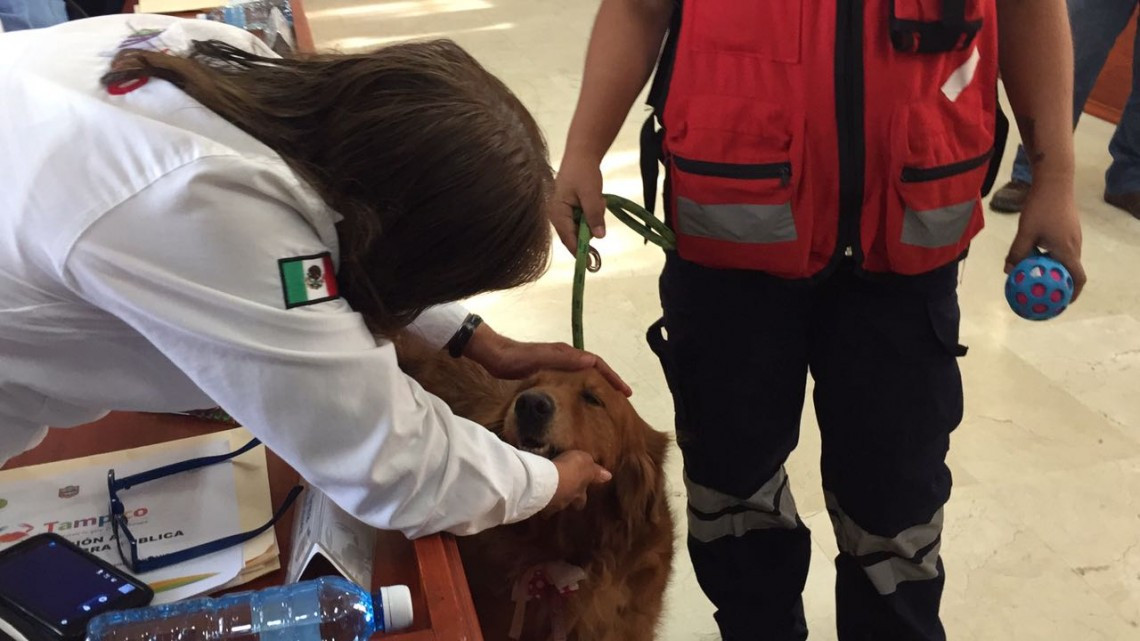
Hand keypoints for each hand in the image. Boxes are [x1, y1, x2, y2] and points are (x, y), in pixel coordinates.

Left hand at [465, 324, 631, 395]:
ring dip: (597, 385)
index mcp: (566, 354)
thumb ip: (564, 359)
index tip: (625, 392)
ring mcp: (556, 364)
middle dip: (609, 382)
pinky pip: (572, 380)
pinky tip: (581, 399)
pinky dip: (582, 388)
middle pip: (594, 369)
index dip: (612, 377)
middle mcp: (564, 357)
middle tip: (622, 398)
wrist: (493, 355)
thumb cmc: (515, 359)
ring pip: (583, 375)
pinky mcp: (547, 371)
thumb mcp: (540, 359)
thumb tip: (591, 361)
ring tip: (607, 400)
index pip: (597, 364)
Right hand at [543, 450, 611, 513]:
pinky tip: (534, 496)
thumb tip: (608, 476)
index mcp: (580, 493)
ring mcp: (552, 505)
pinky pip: (539, 505)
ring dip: (551, 500)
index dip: (582, 498)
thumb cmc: (571, 470)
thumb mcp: (586, 463)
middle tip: (563, 497)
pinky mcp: (538, 505)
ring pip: (553, 506)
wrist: (550, 480)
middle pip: (570, 505)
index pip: (583, 499)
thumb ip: (594, 470)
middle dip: (568, 502)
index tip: (580, 498)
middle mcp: (567, 501)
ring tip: (545, 495)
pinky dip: (537, 501)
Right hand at [547, 154, 606, 253]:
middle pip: (575, 235)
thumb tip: (599, 237)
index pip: (568, 238)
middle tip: (600, 206)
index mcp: (557, 212)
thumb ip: (594, 215)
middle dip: (590, 226)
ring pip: (581, 227)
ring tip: (598, 199)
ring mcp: (563, 213)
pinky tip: (596, 199)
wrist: (582, 155)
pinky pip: (583, 220)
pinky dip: (592, 213)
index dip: (579, 250)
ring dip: (593, 218)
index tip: (590, 262)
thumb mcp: (591, 193)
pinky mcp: (569, 211)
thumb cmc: (583, 172)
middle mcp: (556, 215)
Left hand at [1004, 181, 1086, 300]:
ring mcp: (1073, 236)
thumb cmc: (1041, 207)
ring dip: (1053, 269)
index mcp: (1067, 251)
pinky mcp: (1068, 228)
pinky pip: (1062, 249)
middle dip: (1059, 284)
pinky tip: (1035, 255)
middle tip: (1044, 293)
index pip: (1077, 279)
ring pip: (1065, 259)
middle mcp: (1075, 245)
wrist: (1055, 181)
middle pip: (1071, 271)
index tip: (1061, 304)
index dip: (1072, 294)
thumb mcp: (1025, 233)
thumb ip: (1017, 253)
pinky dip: (1052, 257)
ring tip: (1036, 275)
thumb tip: (1008, 271)